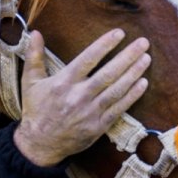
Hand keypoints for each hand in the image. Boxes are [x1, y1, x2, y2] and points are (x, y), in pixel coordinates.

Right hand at [13, 29, 149, 166]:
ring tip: (146, 58)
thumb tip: (35, 32)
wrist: (39, 144)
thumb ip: (34, 56)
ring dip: (133, 73)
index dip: (105, 45)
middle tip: (143, 43)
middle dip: (128, 56)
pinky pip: (119, 109)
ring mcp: (90, 112)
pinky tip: (143, 83)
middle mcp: (79, 96)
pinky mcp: (98, 126)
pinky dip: (132, 96)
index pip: (88, 59)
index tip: (120, 33)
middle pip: (108, 73)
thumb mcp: (30, 82)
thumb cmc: (36, 110)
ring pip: (117, 90)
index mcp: (63, 82)